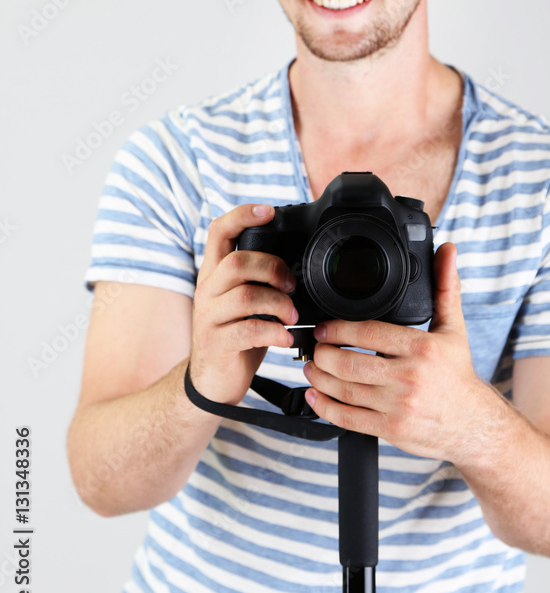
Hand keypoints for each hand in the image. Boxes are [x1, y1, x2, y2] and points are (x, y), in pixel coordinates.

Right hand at [189, 204, 298, 404]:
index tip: (269, 210)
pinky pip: (247, 330)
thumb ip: (260, 281)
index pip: (219, 232)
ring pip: (245, 296)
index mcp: (214, 274)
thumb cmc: (237, 336)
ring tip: (292, 316)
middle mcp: (208, 291)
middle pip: (236, 262)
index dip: (242, 215)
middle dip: (272, 268)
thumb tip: (298, 266)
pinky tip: (286, 337)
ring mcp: (209, 318)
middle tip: (292, 285)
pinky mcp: (216, 344)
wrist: (212, 382)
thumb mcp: (246, 303)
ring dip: (278, 303)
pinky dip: (273, 332)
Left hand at [302, 242, 482, 459]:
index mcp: (421, 348)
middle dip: (323, 354)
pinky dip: (325, 408)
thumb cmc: (458, 376)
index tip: (324, 327)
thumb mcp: (454, 329)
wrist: (473, 426)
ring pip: (345, 390)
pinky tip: (315, 396)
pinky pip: (349, 419)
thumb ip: (445, 288)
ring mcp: (398, 406)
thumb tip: (447, 251)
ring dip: (319, 378)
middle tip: (315, 348)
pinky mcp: (390, 429)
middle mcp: (409, 377)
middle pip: (349, 363)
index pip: (368, 333)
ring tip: (311, 368)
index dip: (338, 329)